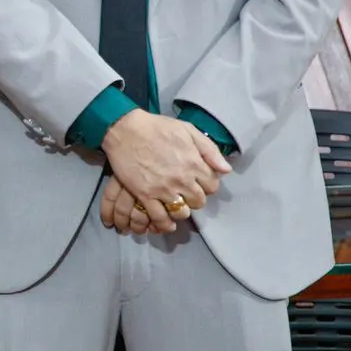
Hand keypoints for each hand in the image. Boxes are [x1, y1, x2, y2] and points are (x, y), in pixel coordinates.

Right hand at [101, 111, 227, 232]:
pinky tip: (165, 222)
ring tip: (176, 205)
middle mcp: (182, 179)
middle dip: (195, 198)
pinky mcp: (145, 194)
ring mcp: (163, 189)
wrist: (124, 129)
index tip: (199, 181)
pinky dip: (164, 223)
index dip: (207, 184)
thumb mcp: (188, 130)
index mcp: (194, 163)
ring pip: (182, 212)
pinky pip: (159, 217)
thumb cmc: (156, 127)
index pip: (212, 185)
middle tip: (186, 192)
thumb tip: (226, 169)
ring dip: (181, 210)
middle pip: (199, 201)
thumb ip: (210, 150)